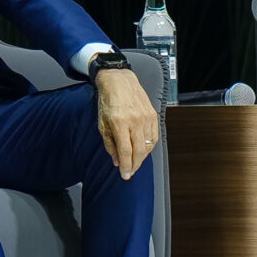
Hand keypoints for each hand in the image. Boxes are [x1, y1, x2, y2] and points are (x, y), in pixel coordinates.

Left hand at [91, 64, 157, 179]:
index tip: (124, 175)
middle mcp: (135, 120)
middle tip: (130, 172)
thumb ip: (109, 143)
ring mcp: (146, 117)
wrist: (119, 80)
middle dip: (134, 165)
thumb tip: (116, 160)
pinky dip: (149, 147)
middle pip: (139, 151)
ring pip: (148, 145)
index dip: (126, 166)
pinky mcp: (153, 115)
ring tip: (135, 163)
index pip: (126, 151)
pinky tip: (143, 150)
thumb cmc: (108, 100)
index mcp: (120, 122)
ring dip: (142, 157)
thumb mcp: (102, 123)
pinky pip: (154, 136)